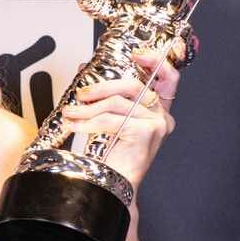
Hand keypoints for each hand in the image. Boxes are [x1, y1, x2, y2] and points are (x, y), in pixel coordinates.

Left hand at [60, 48, 180, 190]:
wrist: (113, 186)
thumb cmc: (112, 157)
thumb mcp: (108, 120)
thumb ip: (103, 96)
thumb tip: (84, 69)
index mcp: (157, 111)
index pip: (168, 78)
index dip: (155, 61)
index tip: (137, 54)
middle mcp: (162, 116)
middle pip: (134, 85)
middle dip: (102, 87)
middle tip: (82, 94)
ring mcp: (156, 124)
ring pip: (117, 104)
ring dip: (87, 109)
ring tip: (71, 115)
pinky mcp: (145, 132)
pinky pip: (111, 119)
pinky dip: (88, 122)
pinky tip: (75, 125)